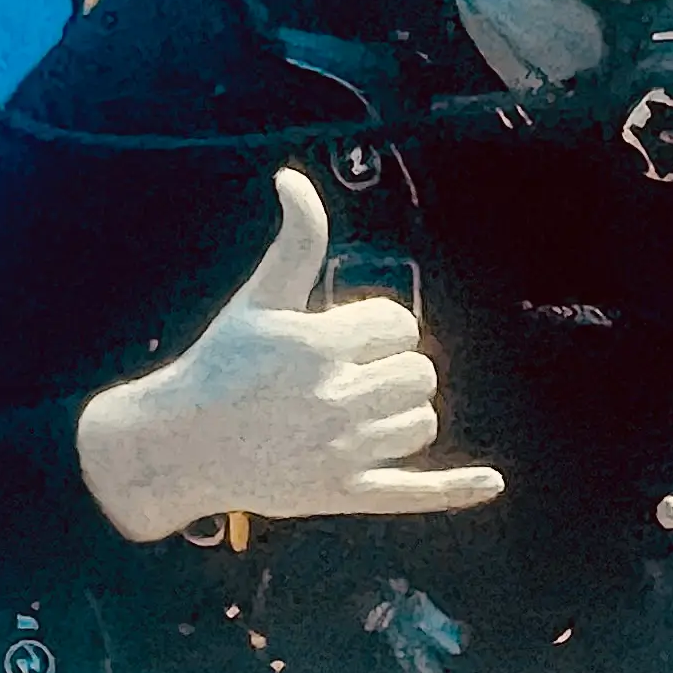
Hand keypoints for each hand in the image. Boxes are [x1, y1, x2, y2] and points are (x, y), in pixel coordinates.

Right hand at [75, 169, 508, 543]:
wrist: (181, 444)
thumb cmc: (221, 364)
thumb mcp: (259, 300)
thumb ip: (294, 243)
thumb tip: (293, 179)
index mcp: (318, 347)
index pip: (399, 326)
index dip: (381, 327)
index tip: (349, 337)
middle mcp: (334, 400)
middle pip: (418, 374)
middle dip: (395, 367)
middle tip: (355, 374)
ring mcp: (341, 451)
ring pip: (419, 423)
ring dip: (402, 412)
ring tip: (360, 410)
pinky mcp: (343, 492)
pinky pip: (414, 492)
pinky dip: (456, 487)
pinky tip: (491, 480)